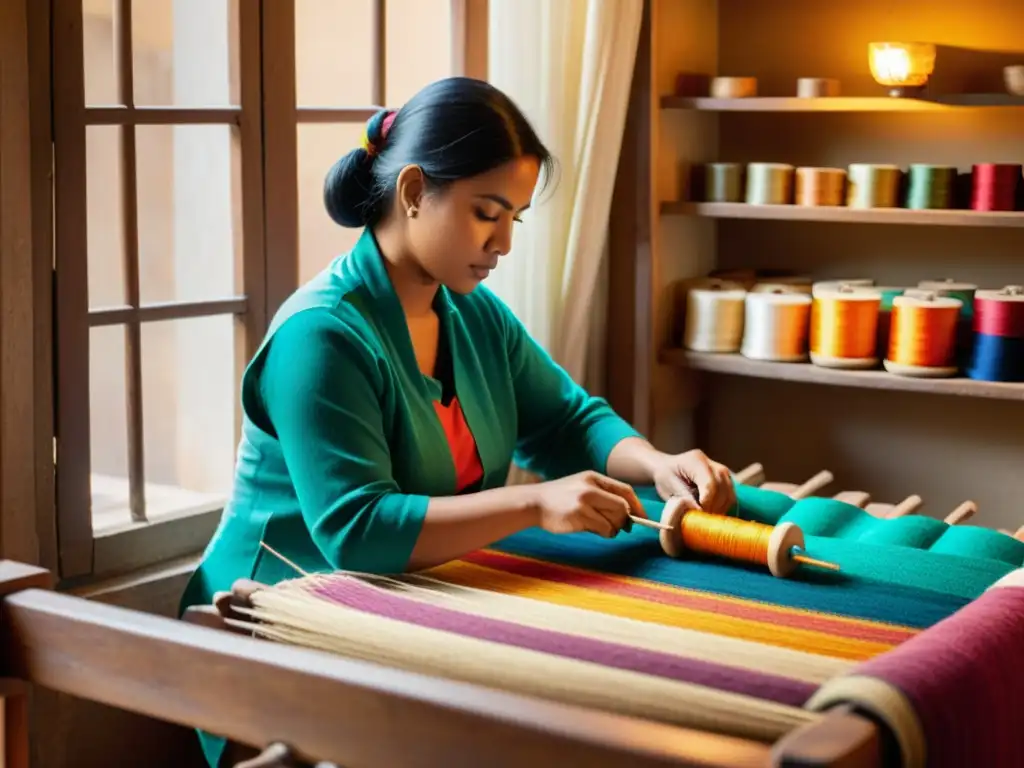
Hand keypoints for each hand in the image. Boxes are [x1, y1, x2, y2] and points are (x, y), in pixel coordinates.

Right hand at [529, 471, 645, 537]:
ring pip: (615, 519)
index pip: (625, 490)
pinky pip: (604, 528)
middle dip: (624, 520)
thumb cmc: (559, 498)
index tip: (643, 517)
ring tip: (600, 527)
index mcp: (593, 478)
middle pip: (623, 506)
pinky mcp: (579, 515)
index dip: (637, 505)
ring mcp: (584, 501)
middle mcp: (590, 487)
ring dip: (613, 529)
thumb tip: (628, 515)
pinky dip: (604, 532)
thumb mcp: (581, 487)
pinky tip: (593, 529)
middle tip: (619, 528)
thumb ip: (602, 496)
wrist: (533, 503)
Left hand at [651, 449, 735, 514]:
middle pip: (722, 488)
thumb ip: (685, 498)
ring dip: (720, 508)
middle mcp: (712, 463)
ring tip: (705, 515)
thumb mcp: (669, 487)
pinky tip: (710, 510)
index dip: (706, 502)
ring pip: (729, 493)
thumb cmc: (665, 476)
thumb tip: (700, 511)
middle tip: (702, 518)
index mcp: (696, 461)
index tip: (698, 514)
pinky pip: (730, 495)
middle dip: (713, 507)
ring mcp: (721, 469)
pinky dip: (722, 506)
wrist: (666, 467)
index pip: (709, 484)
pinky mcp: (725, 478)